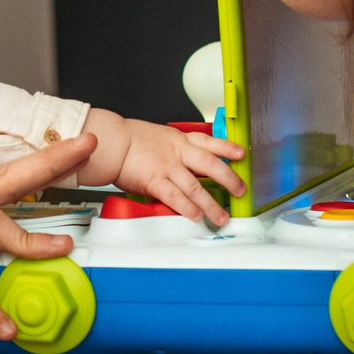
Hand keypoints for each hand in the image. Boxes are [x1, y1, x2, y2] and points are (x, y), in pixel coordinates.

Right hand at [107, 117, 243, 227]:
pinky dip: (187, 207)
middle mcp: (177, 153)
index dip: (227, 148)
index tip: (241, 154)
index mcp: (179, 140)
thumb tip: (185, 165)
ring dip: (211, 203)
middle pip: (210, 164)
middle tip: (240, 190)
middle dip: (229, 179)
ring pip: (195, 186)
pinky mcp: (154, 181)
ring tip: (221, 216)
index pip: (209, 142)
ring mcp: (167, 167)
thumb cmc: (129, 140)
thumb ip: (174, 150)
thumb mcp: (159, 137)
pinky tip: (197, 215)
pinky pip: (174, 196)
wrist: (112, 141)